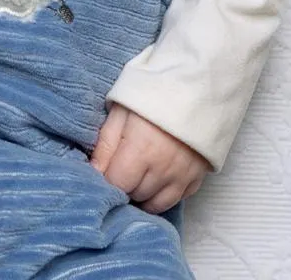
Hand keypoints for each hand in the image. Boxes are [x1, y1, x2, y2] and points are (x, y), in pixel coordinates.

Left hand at [89, 102, 208, 213]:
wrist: (196, 86)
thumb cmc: (152, 94)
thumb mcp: (122, 110)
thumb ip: (106, 143)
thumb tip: (93, 171)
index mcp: (140, 151)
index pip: (117, 184)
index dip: (108, 178)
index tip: (107, 168)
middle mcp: (162, 170)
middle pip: (135, 195)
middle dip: (125, 184)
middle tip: (123, 166)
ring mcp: (182, 177)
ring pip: (155, 204)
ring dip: (143, 193)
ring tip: (138, 175)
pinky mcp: (197, 178)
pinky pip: (176, 200)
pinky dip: (164, 194)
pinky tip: (158, 179)